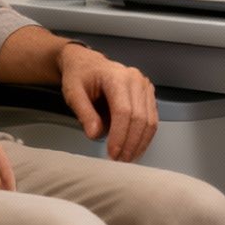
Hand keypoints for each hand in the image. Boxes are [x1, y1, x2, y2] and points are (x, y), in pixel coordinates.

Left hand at [59, 44, 157, 161]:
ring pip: (150, 121)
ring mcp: (145, 87)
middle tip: (119, 161)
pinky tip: (134, 148)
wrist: (88, 64)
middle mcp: (136, 80)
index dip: (120, 135)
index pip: (124, 111)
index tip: (112, 153)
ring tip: (126, 158)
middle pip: (140, 118)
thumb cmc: (80, 77)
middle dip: (130, 143)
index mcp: (117, 77)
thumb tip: (95, 134)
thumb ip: (84, 113)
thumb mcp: (73, 93)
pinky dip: (144, 137)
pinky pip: (152, 120)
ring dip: (139, 143)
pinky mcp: (148, 95)